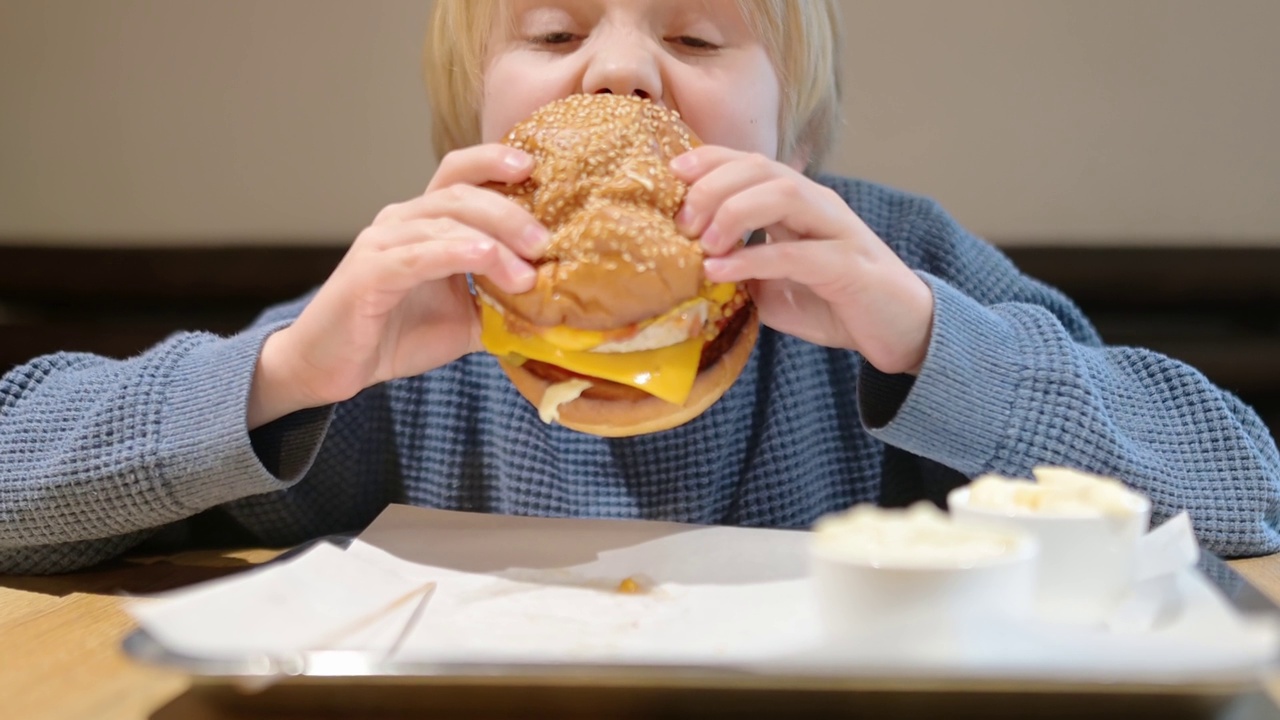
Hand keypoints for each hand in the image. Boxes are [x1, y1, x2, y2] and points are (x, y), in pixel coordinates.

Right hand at [248, 145, 547, 428]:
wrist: (334, 367)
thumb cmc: (395, 335)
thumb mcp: (466, 320)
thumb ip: (504, 306)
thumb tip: (559, 309)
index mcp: (424, 223)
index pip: (459, 174)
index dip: (493, 160)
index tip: (535, 167)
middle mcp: (401, 222)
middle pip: (459, 194)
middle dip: (509, 211)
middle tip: (546, 241)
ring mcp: (382, 244)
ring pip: (442, 222)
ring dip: (492, 242)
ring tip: (527, 273)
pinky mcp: (368, 274)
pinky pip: (417, 255)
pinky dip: (454, 252)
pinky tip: (484, 259)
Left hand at [671, 147, 933, 375]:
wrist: (898, 331)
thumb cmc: (834, 304)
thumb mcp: (774, 287)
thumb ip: (741, 271)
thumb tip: (692, 271)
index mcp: (799, 202)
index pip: (751, 163)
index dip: (710, 160)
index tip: (671, 174)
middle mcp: (819, 205)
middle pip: (761, 169)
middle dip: (712, 187)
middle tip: (681, 222)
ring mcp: (837, 231)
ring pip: (783, 194)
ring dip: (734, 212)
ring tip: (703, 243)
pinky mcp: (849, 266)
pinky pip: (796, 253)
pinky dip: (754, 258)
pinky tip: (721, 272)